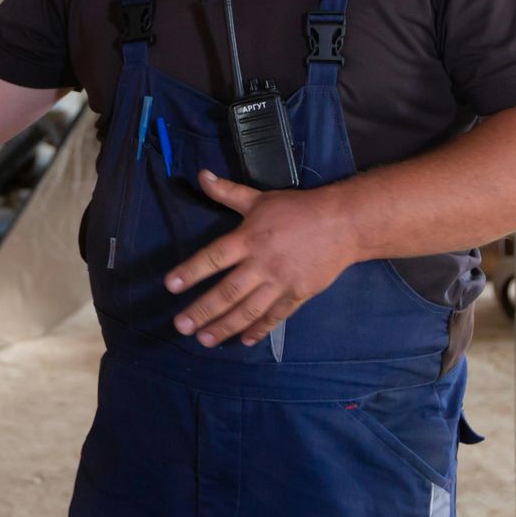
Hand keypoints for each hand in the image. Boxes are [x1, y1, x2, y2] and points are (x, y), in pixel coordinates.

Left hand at [163, 170, 358, 346]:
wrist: (344, 223)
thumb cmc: (298, 209)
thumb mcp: (260, 198)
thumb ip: (228, 192)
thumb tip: (201, 175)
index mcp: (249, 238)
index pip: (214, 257)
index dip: (192, 271)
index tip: (171, 286)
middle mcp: (262, 264)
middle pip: (228, 292)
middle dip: (203, 311)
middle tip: (181, 326)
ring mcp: (281, 282)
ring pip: (249, 310)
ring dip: (225, 326)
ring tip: (204, 340)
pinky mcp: (298, 295)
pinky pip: (275, 316)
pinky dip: (259, 329)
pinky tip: (243, 340)